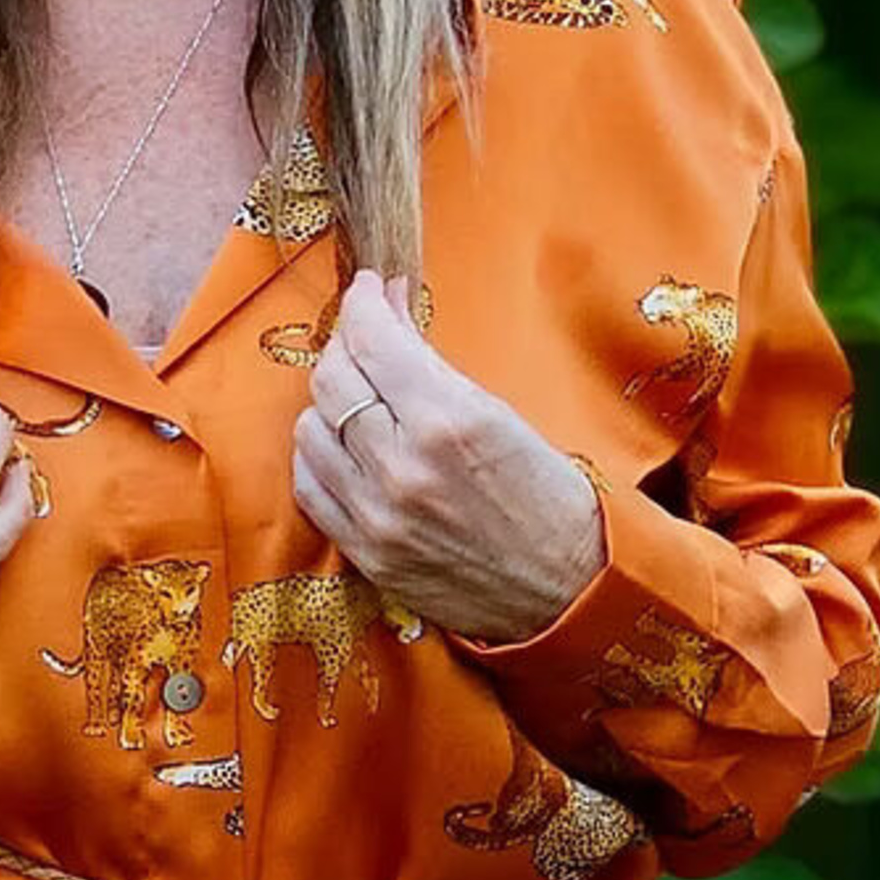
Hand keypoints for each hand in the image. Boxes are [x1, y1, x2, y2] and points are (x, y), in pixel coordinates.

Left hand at [292, 270, 605, 644]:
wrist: (569, 590)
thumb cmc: (546, 495)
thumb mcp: (497, 411)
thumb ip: (429, 364)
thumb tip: (386, 312)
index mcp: (447, 421)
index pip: (372, 339)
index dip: (363, 302)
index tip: (369, 289)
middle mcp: (403, 467)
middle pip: (331, 379)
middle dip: (346, 343)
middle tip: (367, 336)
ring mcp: (378, 516)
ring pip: (310, 428)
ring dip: (330, 401)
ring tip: (361, 394)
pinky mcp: (366, 554)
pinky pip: (309, 486)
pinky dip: (319, 455)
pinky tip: (344, 443)